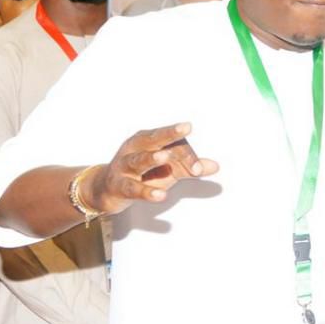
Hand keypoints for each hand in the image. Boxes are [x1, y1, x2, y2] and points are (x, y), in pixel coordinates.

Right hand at [84, 123, 218, 214]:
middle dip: (170, 134)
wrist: (108, 191)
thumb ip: (190, 167)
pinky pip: (133, 188)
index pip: (173, 142)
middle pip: (156, 140)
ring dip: (152, 158)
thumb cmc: (144, 175)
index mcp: (149, 141)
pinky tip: (161, 195)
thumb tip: (216, 166)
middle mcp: (135, 149)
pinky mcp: (119, 186)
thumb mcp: (169, 170)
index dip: (188, 154)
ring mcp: (124, 166)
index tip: (199, 170)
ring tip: (164, 157)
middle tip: (186, 127)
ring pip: (139, 160)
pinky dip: (147, 192)